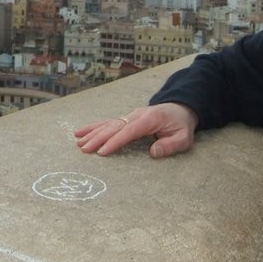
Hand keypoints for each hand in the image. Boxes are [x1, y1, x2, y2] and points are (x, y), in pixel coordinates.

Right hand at [74, 103, 198, 158]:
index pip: (129, 131)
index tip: (102, 152)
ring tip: (78, 142)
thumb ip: (170, 145)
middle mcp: (136, 115)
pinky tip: (81, 132)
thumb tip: (153, 152)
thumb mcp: (184, 138)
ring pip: (108, 123)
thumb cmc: (181, 126)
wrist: (180, 109)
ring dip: (92, 132)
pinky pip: (108, 122)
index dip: (115, 141)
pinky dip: (94, 127)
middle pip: (114, 126)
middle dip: (98, 138)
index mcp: (150, 119)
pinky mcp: (126, 118)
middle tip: (85, 149)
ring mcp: (130, 115)